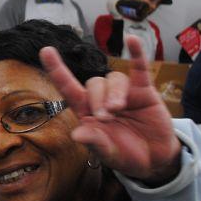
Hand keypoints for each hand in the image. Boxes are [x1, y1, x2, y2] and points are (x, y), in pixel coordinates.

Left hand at [41, 35, 180, 182]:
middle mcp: (102, 99)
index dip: (57, 70)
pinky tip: (132, 41)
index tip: (45, 50)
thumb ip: (95, 143)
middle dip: (97, 99)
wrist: (154, 159)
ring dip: (114, 92)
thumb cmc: (125, 154)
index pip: (68, 88)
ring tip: (118, 108)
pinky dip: (136, 54)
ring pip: (113, 78)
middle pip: (93, 84)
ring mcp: (123, 93)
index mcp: (87, 112)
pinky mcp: (144, 91)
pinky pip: (139, 68)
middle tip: (106, 117)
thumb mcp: (108, 154)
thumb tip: (78, 133)